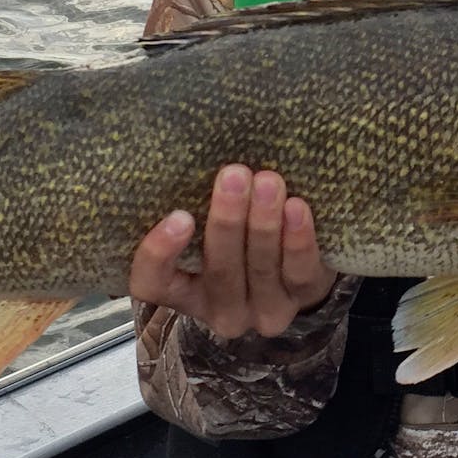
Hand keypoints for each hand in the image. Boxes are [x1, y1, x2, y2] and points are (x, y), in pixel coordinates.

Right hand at [128, 164, 339, 338]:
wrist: (299, 270)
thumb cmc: (239, 235)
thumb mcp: (209, 230)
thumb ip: (197, 204)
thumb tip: (193, 145)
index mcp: (184, 292)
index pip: (152, 284)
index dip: (158, 255)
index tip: (178, 215)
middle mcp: (220, 309)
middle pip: (219, 272)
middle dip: (227, 222)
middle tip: (233, 175)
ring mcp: (263, 311)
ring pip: (261, 270)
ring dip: (263, 224)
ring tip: (268, 181)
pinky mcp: (304, 298)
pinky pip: (300, 273)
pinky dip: (298, 240)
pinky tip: (297, 208)